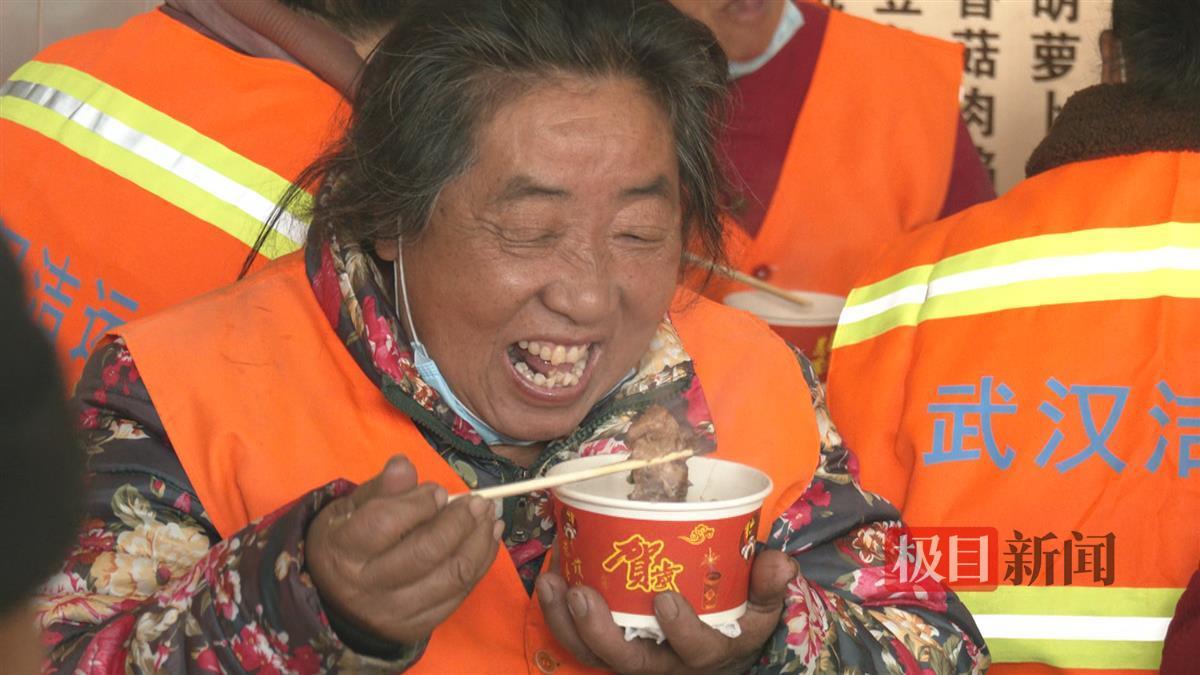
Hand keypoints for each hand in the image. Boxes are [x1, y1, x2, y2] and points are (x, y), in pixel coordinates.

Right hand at [306, 455, 501, 643]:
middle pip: (426, 551)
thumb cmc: (348, 544)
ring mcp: (396, 611)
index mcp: (343, 550)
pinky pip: (461, 593)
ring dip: (479, 541)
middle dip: (460, 521)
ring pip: (452, 575)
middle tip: (479, 501)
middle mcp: (368, 586)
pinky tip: (488, 539)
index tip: (439, 491)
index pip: (385, 523)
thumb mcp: (350, 511)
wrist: (339, 604)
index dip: (418, 504)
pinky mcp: (419, 625)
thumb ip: (380, 489)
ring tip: (490, 517)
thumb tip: (404, 465)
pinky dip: (481, 562)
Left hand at [536, 548, 796, 673]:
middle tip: (581, 593)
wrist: (720, 645)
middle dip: (601, 632)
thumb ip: (770, 583)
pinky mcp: (610, 648)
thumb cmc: (739, 616)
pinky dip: (558, 617)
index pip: (696, 651)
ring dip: (567, 623)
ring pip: (595, 656)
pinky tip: (549, 582)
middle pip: (629, 663)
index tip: (666, 598)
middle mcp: (668, 665)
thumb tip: (780, 562)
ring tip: (553, 584)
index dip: (680, 630)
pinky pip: (579, 643)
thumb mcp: (763, 604)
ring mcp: (635, 659)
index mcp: (710, 652)